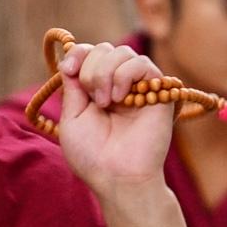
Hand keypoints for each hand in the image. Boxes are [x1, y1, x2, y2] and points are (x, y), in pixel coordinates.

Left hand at [53, 41, 180, 201]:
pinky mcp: (158, 93)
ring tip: (106, 102)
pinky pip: (143, 64)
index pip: (89, 54)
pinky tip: (121, 98)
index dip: (78, 55)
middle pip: (104, 49)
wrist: (117, 177)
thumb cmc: (92, 156)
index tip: (67, 69)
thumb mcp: (72, 118)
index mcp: (97, 90)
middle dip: (91, 69)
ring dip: (106, 72)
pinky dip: (126, 74)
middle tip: (94, 99)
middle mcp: (118, 85)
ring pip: (122, 52)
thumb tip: (70, 60)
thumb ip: (72, 87)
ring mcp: (138, 88)